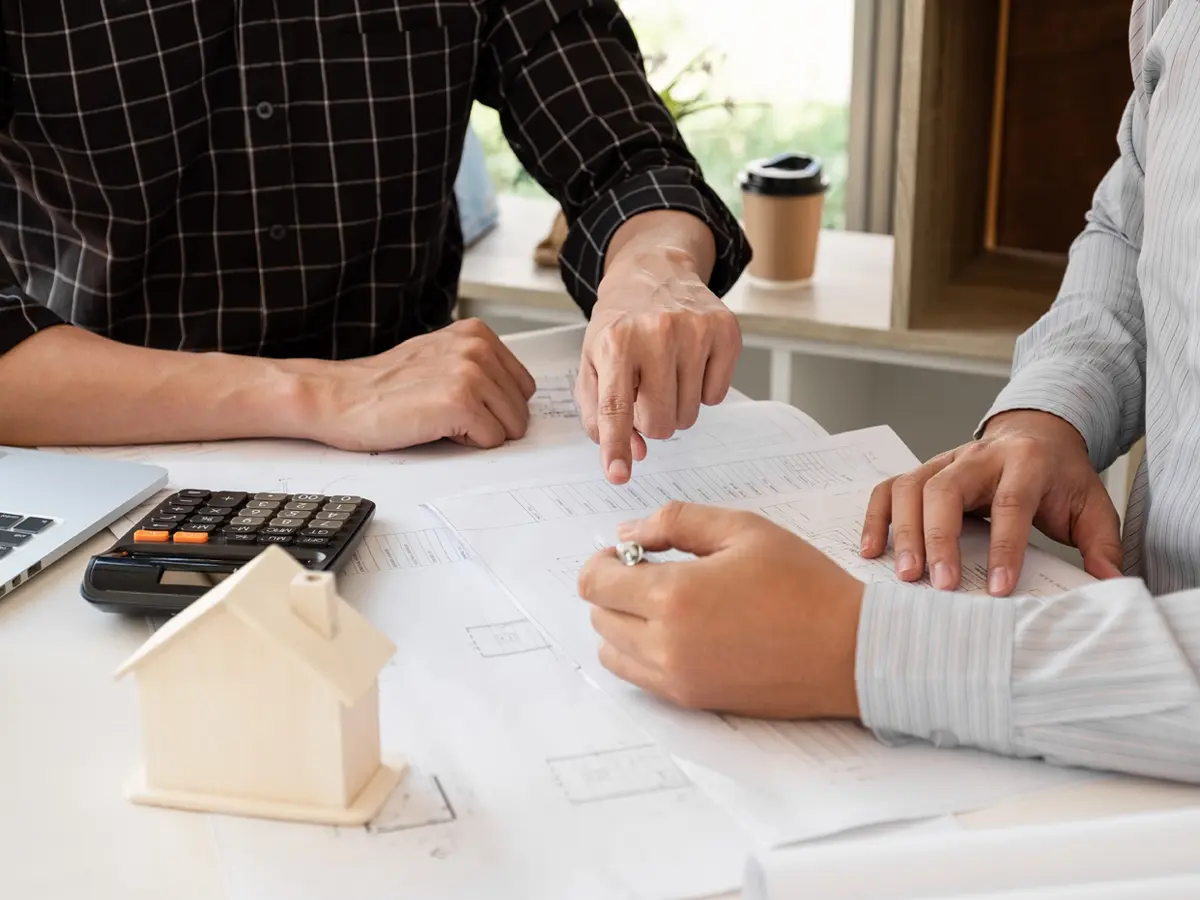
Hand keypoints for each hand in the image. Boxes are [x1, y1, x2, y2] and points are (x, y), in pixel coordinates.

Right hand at [299, 319, 535, 451]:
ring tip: (439, 419)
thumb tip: (514, 398)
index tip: (460, 403)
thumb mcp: (438, 359)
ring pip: (511, 426)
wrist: (339, 398)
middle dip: (491, 421)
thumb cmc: (383, 388)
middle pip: (520, 408)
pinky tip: (435, 428)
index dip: (494, 405)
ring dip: (478, 433)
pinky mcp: (460, 402)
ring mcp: (470, 373)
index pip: (522, 386)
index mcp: (476, 333)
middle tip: (446, 414)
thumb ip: (477, 367)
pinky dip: (466, 445)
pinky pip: (492, 440)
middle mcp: (477, 347)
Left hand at [576, 211, 741, 483]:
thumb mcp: (593, 363)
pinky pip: (717, 396)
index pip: (616, 408)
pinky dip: (702, 390)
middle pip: (660, 423)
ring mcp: (696, 330)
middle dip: (651, 421)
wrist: (654, 272)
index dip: (617, 447)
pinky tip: (689, 363)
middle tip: (645, 394)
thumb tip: (635, 452)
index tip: (619, 475)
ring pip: (689, 415)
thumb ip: (601, 414)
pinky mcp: (726, 331)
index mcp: (615, 341)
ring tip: (665, 374)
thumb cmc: (620, 325)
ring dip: (676, 406)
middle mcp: (657, 333)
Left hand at [577, 502, 863, 718]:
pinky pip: (639, 678)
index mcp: (674, 596)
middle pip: (598, 615)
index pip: (593, 582)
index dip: (604, 560)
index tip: (632, 552)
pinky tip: (682, 631)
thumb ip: (675, 522)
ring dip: (623, 623)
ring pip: (611, 651)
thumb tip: (627, 534)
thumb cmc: (804, 585)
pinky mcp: (693, 701)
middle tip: (655, 572)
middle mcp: (665, 644)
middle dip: (614, 588)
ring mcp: (677, 679)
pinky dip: (641, 653)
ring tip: (668, 604)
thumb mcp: (743, 530)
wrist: (850, 651)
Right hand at [860, 410, 1122, 595]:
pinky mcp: (922, 470)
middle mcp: (978, 455)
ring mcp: (944, 460)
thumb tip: (1109, 584)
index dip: (1004, 546)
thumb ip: (1101, 544)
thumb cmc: (1059, 477)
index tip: (998, 588)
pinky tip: (872, 550)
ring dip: (903, 532)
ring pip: (910, 486)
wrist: (1037, 435)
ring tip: (904, 575)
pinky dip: (876, 518)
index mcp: (1025, 461)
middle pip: (945, 489)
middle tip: (939, 584)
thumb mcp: (1091, 505)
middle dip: (938, 538)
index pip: (1010, 502)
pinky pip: (888, 488)